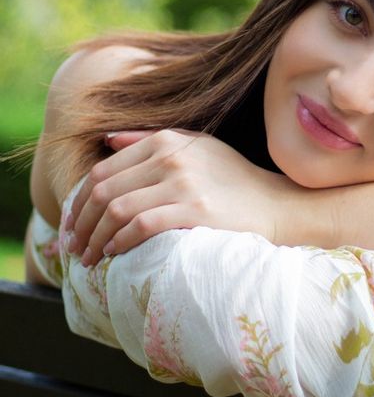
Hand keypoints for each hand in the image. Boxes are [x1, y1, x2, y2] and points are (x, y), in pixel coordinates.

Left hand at [66, 129, 297, 264]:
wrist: (277, 204)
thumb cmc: (234, 181)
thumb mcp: (197, 148)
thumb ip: (150, 140)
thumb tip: (107, 140)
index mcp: (167, 140)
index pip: (104, 169)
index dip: (80, 200)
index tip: (74, 224)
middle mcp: (172, 157)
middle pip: (104, 190)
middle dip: (81, 222)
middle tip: (74, 246)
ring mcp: (184, 183)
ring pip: (117, 209)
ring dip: (96, 237)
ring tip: (90, 257)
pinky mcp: (195, 211)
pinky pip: (142, 226)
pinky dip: (121, 241)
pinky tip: (115, 253)